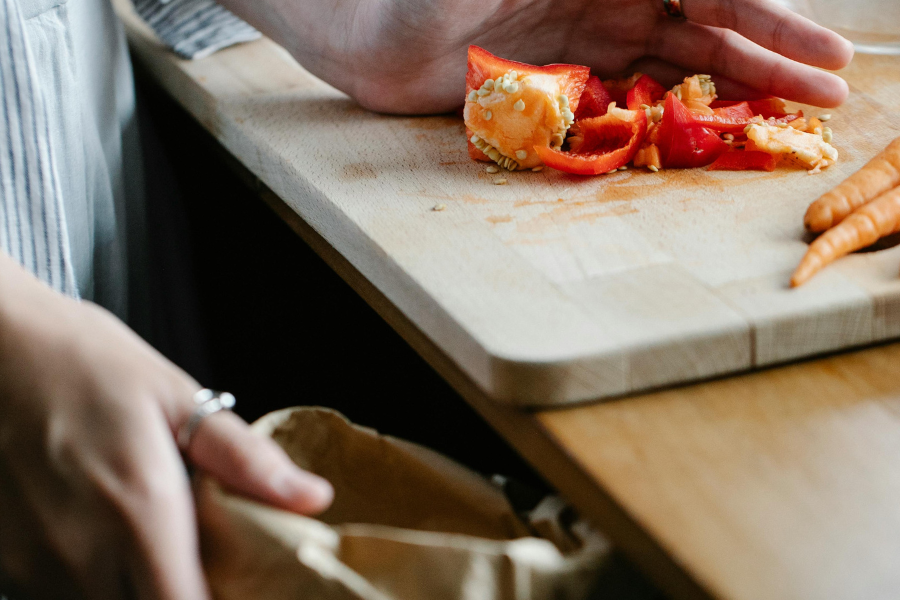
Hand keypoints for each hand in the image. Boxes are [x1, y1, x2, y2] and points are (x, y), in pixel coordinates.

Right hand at [0, 254, 332, 598]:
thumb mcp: (175, 397)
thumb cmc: (81, 360)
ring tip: (155, 544)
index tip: (240, 587)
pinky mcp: (5, 560)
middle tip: (203, 564)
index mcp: (139, 509)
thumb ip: (245, 460)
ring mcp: (35, 562)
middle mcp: (82, 551)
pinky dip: (92, 581)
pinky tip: (107, 538)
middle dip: (179, 598)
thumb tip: (312, 498)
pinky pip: (57, 595)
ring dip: (134, 590)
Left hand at [225, 0, 853, 113]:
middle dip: (771, 48)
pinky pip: (633, 91)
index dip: (759, 15)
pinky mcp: (562, 75)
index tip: (814, 49)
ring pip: (681, 57)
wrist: (361, 33)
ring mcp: (587, 32)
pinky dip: (676, 106)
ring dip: (739, 82)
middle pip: (707, 18)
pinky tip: (715, 123)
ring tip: (796, 107)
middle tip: (833, 82)